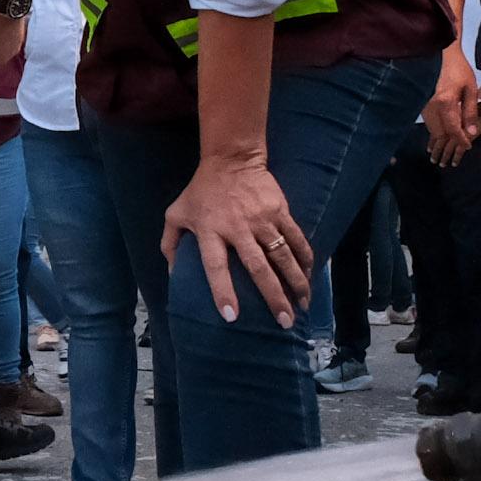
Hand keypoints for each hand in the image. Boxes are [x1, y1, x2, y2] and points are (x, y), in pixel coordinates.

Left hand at [160, 151, 308, 324]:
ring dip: (295, 282)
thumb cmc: (201, 191)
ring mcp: (261, 218)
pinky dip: (305, 258)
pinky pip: (295, 237)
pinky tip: (310, 276)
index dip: (223, 292)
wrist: (231, 158)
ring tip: (303, 305)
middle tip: (284, 322)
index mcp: (209, 231)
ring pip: (283, 255)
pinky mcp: (280, 209)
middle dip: (273, 296)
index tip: (232, 316)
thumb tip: (172, 275)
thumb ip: (170, 244)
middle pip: (258, 267)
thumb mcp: (176, 214)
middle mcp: (237, 227)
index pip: (215, 266)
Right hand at [424, 46, 480, 164]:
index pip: (453, 130)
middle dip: (450, 140)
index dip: (461, 140)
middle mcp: (431, 106)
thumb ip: (470, 111)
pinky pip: (428, 121)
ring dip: (443, 134)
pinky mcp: (420, 103)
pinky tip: (445, 123)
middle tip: (462, 140)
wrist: (439, 54)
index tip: (467, 145)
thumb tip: (471, 131)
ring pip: (432, 129)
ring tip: (454, 134)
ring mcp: (423, 105)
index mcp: (445, 102)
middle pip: (440, 134)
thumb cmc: (457, 68)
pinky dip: (437, 126)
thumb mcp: (469, 88)